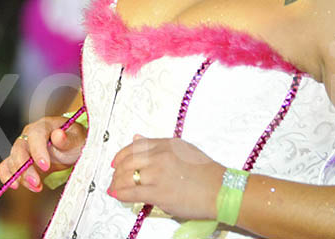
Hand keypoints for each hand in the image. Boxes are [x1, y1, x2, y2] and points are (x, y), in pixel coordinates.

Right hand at [0, 116, 87, 191]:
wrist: (72, 147)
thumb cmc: (74, 140)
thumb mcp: (77, 139)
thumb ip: (67, 139)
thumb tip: (58, 135)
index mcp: (44, 126)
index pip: (36, 136)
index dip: (38, 152)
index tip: (45, 166)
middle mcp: (29, 135)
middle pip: (20, 149)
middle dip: (26, 168)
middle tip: (36, 182)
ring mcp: (23, 147)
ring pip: (13, 160)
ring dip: (21, 176)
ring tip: (36, 187)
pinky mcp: (19, 160)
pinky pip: (6, 166)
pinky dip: (7, 176)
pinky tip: (15, 186)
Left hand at [108, 136, 224, 220]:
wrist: (220, 190)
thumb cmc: (207, 172)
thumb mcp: (185, 150)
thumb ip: (159, 145)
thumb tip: (136, 138)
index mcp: (167, 144)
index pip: (136, 146)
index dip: (122, 154)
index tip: (116, 162)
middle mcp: (160, 156)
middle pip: (128, 161)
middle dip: (117, 171)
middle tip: (114, 177)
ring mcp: (158, 174)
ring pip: (126, 176)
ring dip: (117, 183)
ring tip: (114, 188)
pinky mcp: (158, 192)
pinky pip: (131, 192)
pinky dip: (120, 194)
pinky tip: (117, 195)